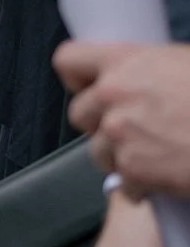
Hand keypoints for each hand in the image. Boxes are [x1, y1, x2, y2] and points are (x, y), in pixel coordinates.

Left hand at [57, 39, 189, 191]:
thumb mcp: (184, 61)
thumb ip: (149, 68)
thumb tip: (140, 75)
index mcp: (126, 61)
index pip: (69, 60)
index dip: (78, 76)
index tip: (89, 85)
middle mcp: (114, 95)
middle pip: (80, 113)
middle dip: (102, 123)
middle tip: (132, 128)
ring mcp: (120, 134)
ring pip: (98, 152)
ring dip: (121, 156)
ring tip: (155, 153)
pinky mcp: (134, 169)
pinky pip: (124, 183)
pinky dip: (142, 186)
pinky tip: (166, 176)